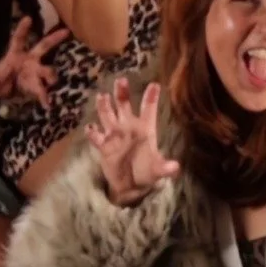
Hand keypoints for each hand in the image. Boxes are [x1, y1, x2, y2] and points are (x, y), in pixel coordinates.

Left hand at [0, 16, 69, 108]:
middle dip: (54, 39)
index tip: (28, 18)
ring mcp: (36, 72)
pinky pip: (44, 91)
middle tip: (66, 32)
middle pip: (43, 47)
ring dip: (50, 75)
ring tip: (52, 81)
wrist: (6, 95)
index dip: (22, 29)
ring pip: (47, 70)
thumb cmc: (0, 82)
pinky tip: (48, 105)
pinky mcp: (38, 86)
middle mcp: (29, 60)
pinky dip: (45, 98)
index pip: (18, 40)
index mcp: (15, 55)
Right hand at [85, 77, 180, 204]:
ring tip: (102, 96)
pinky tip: (90, 128)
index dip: (151, 97)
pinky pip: (96, 136)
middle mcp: (129, 127)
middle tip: (121, 80)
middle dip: (122, 93)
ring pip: (107, 115)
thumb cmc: (146, 173)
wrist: (130, 186)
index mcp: (145, 129)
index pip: (148, 110)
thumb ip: (165, 167)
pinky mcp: (104, 145)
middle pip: (124, 105)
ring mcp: (115, 135)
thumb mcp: (157, 170)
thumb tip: (175, 167)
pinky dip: (92, 132)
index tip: (155, 85)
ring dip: (104, 106)